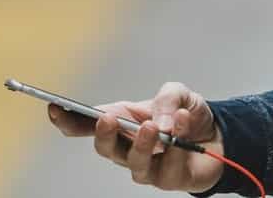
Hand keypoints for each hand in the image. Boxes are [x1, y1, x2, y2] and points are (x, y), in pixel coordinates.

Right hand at [48, 80, 224, 192]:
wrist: (217, 136)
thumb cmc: (186, 113)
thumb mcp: (178, 92)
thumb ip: (167, 98)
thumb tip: (160, 121)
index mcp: (122, 121)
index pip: (88, 123)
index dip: (69, 119)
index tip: (55, 109)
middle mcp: (129, 146)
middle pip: (105, 148)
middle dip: (103, 135)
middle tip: (109, 119)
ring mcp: (147, 166)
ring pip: (134, 164)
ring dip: (142, 143)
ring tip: (154, 126)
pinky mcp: (168, 180)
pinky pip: (167, 168)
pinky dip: (176, 144)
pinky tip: (181, 125)